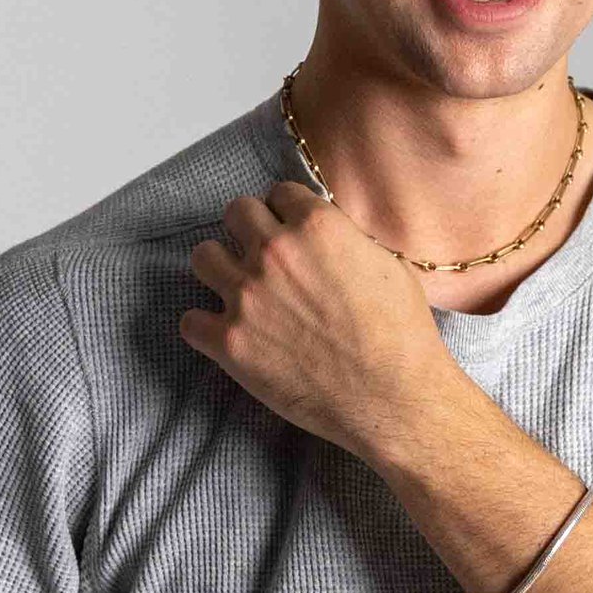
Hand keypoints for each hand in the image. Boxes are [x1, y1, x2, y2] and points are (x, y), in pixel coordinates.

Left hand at [181, 178, 459, 460]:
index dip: (286, 214)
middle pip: (235, 213)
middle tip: (262, 257)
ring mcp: (247, 297)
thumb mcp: (388, 265)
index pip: (278, 194)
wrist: (393, 398)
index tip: (290, 233)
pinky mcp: (230, 343)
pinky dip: (205, 327)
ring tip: (239, 290)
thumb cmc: (402, 335)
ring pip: (202, 256)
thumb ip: (346, 239)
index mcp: (316, 226)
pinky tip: (227, 335)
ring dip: (219, 269)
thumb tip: (328, 236)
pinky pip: (190, 320)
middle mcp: (275, 253)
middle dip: (248, 231)